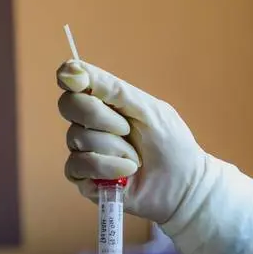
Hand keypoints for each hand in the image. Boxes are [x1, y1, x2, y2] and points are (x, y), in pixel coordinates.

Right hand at [57, 61, 252, 253]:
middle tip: (128, 129)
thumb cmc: (170, 143)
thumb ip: (112, 89)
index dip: (70, 77)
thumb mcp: (147, 109)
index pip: (71, 81)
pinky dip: (107, 167)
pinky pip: (77, 166)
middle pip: (68, 106)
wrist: (183, 184)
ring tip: (137, 158)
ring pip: (77, 138)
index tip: (80, 81)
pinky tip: (127, 172)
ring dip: (115, 148)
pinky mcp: (84, 178)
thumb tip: (71, 69)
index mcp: (105, 101)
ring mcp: (84, 150)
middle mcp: (89, 124)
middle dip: (100, 117)